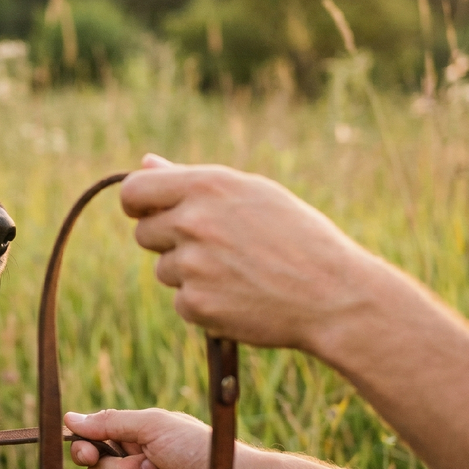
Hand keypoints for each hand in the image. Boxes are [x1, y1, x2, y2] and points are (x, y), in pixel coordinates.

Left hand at [120, 155, 378, 350]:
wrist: (334, 295)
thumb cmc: (298, 238)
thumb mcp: (252, 194)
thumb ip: (192, 180)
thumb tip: (146, 163)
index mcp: (206, 186)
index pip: (134, 190)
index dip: (136, 203)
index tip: (146, 212)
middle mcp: (192, 222)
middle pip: (144, 233)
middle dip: (168, 241)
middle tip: (215, 247)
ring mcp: (191, 266)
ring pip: (165, 270)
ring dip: (189, 273)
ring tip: (239, 272)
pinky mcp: (195, 305)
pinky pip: (182, 301)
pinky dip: (204, 302)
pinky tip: (241, 297)